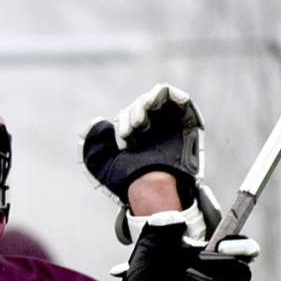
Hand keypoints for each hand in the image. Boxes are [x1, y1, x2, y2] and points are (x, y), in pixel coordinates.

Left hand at [80, 83, 203, 201]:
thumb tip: (97, 122)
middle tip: (134, 128)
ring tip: (142, 119)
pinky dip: (170, 94)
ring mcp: (169, 124)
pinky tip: (160, 99)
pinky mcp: (185, 121)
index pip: (128, 115)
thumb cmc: (129, 179)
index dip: (124, 121)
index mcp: (135, 137)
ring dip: (146, 102)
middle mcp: (153, 130)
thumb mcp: (102, 164)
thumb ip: (94, 143)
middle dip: (134, 112)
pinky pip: (178, 99)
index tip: (124, 139)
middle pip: (141, 105)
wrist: (152, 186)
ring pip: (156, 100)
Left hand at [110, 213, 257, 280]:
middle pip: (243, 270)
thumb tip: (170, 219)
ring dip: (211, 280)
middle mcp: (225, 279)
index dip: (242, 245)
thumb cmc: (148, 271)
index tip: (222, 243)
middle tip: (203, 257)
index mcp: (217, 257)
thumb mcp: (150, 246)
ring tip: (186, 280)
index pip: (246, 250)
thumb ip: (160, 228)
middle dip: (226, 262)